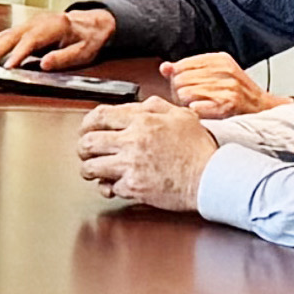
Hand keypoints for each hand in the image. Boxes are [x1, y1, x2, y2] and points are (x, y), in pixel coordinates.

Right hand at [0, 2, 116, 76]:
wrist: (92, 24)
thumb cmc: (88, 38)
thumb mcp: (84, 51)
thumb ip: (64, 58)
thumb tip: (44, 64)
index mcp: (54, 25)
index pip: (31, 41)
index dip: (17, 54)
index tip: (6, 67)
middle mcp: (38, 22)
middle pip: (11, 36)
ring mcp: (30, 24)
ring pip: (4, 35)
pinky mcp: (25, 28)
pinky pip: (5, 36)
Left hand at [76, 100, 221, 213]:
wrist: (211, 177)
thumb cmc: (199, 149)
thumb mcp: (182, 116)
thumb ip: (157, 106)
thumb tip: (140, 105)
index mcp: (142, 121)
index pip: (100, 116)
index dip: (87, 123)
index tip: (86, 129)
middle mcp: (133, 141)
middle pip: (89, 142)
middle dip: (82, 148)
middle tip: (85, 152)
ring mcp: (131, 165)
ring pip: (92, 166)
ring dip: (89, 169)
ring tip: (93, 170)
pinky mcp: (134, 187)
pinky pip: (109, 188)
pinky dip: (108, 188)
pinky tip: (113, 186)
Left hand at [160, 52, 274, 118]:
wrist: (262, 109)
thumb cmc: (236, 93)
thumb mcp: (214, 74)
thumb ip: (187, 69)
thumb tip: (164, 68)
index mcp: (220, 59)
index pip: (182, 65)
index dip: (178, 78)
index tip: (184, 86)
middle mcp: (224, 70)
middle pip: (180, 80)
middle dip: (180, 92)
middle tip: (189, 100)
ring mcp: (228, 87)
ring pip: (184, 94)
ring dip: (186, 104)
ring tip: (196, 106)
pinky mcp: (228, 105)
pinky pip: (195, 107)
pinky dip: (195, 112)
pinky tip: (201, 112)